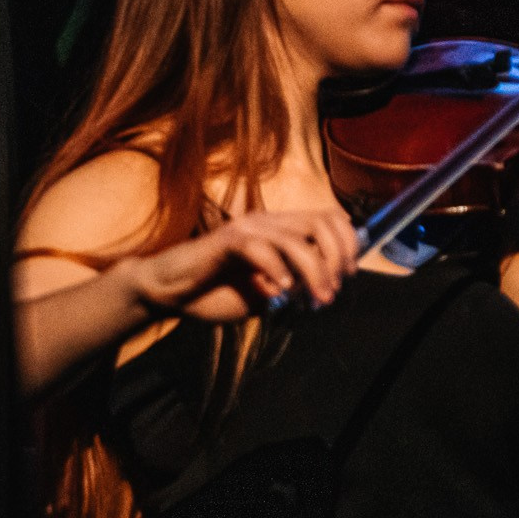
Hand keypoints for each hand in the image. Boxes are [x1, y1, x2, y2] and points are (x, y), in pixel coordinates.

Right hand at [127, 208, 360, 322]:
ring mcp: (247, 229)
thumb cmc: (214, 292)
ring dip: (314, 272)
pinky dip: (277, 271)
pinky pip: (262, 249)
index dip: (347, 243)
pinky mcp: (226, 241)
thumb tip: (324, 286)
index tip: (348, 275)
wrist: (169, 292)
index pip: (328, 218)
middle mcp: (267, 222)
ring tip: (315, 299)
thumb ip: (293, 285)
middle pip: (321, 222)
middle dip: (337, 256)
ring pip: (296, 240)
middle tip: (332, 289)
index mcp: (278, 229)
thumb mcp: (265, 293)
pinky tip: (277, 291)